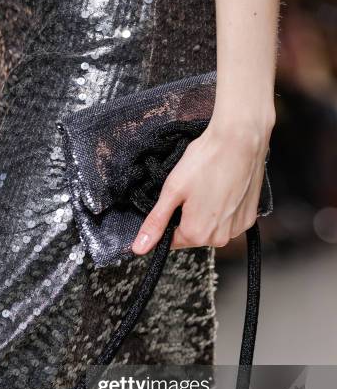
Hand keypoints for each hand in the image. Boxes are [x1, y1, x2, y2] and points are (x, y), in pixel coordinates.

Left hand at [131, 114, 273, 252]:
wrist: (241, 139)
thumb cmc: (206, 160)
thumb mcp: (172, 191)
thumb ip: (156, 223)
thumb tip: (139, 248)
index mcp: (196, 234)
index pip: (172, 240)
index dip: (169, 220)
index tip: (176, 200)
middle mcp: (218, 238)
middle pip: (193, 235)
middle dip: (188, 216)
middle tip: (193, 190)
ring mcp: (236, 230)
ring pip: (211, 228)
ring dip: (207, 213)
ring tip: (209, 187)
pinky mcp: (249, 219)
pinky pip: (228, 222)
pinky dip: (224, 210)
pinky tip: (223, 190)